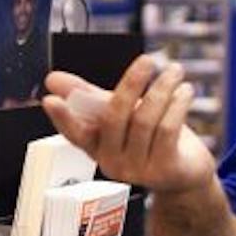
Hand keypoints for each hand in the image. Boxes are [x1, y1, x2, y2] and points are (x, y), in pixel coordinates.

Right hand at [41, 55, 215, 197]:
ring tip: (174, 71)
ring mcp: (138, 170)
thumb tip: (54, 79)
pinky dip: (177, 105)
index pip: (74, 133)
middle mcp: (112, 162)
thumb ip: (91, 98)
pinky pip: (167, 129)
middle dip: (131, 84)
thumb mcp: (122, 117)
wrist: (185, 175)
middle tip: (147, 60)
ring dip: (162, 89)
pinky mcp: (164, 170)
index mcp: (96, 147)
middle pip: (114, 118)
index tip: (49, 99)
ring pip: (145, 120)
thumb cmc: (151, 140)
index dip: (62, 117)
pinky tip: (184, 91)